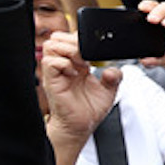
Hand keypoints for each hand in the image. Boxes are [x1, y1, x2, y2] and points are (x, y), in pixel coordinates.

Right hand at [41, 32, 120, 148]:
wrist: (80, 127)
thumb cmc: (89, 110)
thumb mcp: (109, 90)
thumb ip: (114, 77)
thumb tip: (112, 69)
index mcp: (77, 63)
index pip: (71, 38)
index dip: (82, 39)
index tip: (95, 51)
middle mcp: (65, 65)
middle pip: (58, 37)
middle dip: (74, 41)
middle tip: (87, 57)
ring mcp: (56, 72)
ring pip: (52, 45)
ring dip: (69, 50)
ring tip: (81, 64)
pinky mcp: (51, 81)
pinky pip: (50, 62)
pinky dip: (64, 63)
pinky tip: (74, 73)